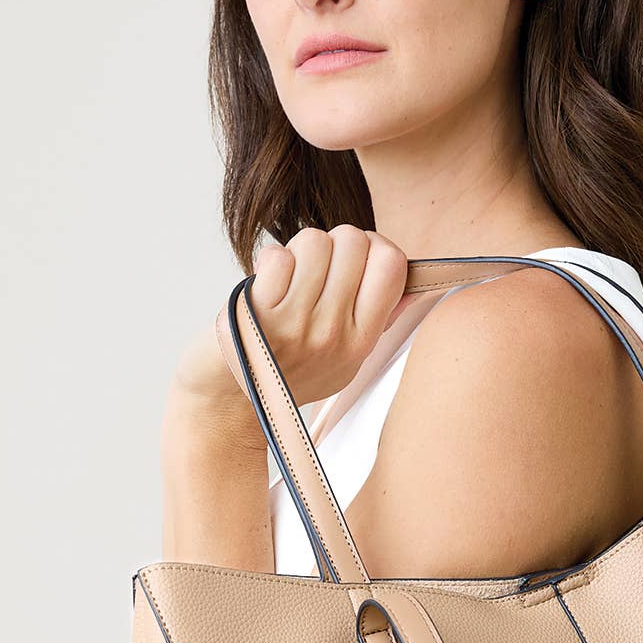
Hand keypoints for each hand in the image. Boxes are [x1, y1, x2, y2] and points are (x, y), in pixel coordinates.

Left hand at [174, 224, 413, 414]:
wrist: (227, 401)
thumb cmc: (285, 373)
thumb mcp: (342, 361)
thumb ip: (376, 323)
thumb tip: (416, 289)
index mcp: (361, 342)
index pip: (392, 264)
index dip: (375, 245)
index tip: (356, 256)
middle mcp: (334, 334)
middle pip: (354, 241)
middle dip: (334, 243)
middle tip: (316, 269)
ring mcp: (297, 325)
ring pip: (314, 241)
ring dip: (299, 250)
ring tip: (289, 278)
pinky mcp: (259, 315)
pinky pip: (278, 257)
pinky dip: (271, 260)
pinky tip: (266, 283)